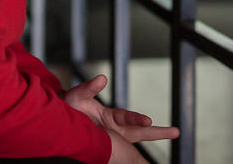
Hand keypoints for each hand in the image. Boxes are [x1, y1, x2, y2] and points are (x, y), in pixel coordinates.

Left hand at [64, 74, 178, 157]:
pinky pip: (127, 156)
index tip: (147, 121)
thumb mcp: (77, 97)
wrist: (56, 124)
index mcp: (109, 117)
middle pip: (139, 132)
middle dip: (158, 132)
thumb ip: (90, 88)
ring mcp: (111, 140)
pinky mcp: (107, 150)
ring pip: (133, 141)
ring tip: (169, 141)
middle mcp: (113, 130)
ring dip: (149, 141)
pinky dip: (136, 159)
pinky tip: (145, 162)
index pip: (127, 118)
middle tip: (176, 132)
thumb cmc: (65, 109)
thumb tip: (103, 78)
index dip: (137, 119)